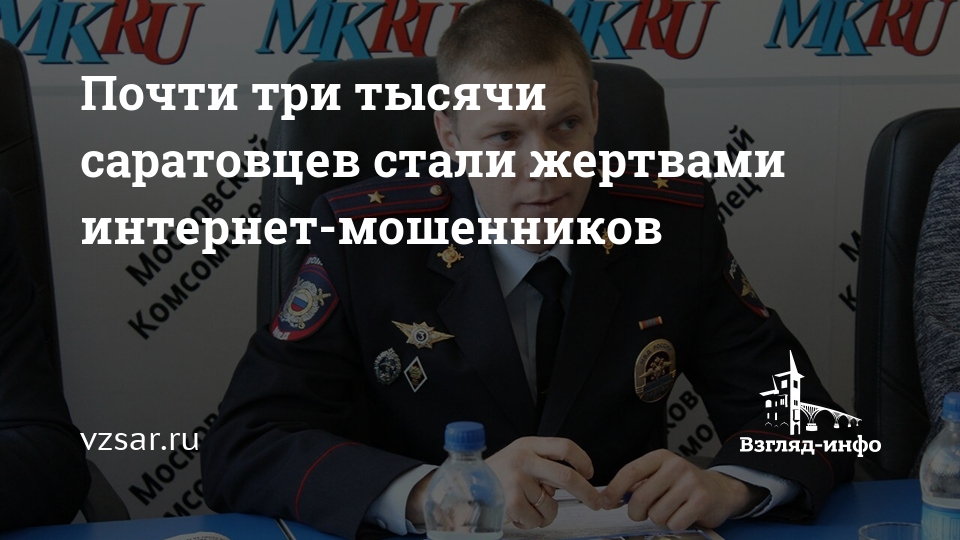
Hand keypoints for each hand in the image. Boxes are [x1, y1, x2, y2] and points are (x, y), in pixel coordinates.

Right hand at [486, 437, 601, 528]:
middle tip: (595, 503)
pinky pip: (537, 519)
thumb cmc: (496, 476)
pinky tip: (518, 514)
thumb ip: (544, 465)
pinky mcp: (512, 501)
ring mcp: (517, 480)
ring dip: (546, 514)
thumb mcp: (518, 458)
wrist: (465, 488)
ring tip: (528, 507)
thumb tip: (573, 483)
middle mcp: (523, 459)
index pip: (564, 447)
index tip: (589, 473)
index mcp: (528, 445)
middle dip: (587, 493)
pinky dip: (532, 522)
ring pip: (551, 505)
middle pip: (567, 477)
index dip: (583, 460)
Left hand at [599, 449, 756, 530]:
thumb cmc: (684, 485)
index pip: (630, 472)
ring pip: (656, 514)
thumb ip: (636, 485)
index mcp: (660, 457)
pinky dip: (675, 525)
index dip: (614, 490)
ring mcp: (690, 482)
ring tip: (670, 510)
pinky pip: (674, 523)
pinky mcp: (701, 500)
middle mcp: (675, 466)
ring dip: (659, 519)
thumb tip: (608, 498)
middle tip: (644, 513)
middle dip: (637, 512)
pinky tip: (683, 515)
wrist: (720, 491)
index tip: (605, 503)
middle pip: (640, 498)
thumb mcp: (659, 476)